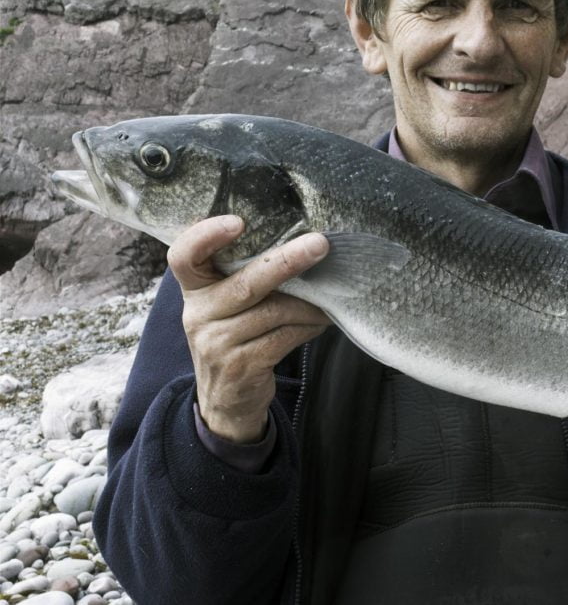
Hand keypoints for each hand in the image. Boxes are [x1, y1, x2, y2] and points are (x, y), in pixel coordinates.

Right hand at [167, 215, 331, 443]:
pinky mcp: (240, 366)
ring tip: (329, 298)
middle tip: (319, 245)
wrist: (226, 399)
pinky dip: (309, 326)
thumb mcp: (227, 305)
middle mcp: (198, 314)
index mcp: (194, 289)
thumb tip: (303, 242)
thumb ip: (245, 275)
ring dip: (310, 303)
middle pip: (246, 283)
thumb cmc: (235, 335)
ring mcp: (217, 343)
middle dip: (286, 261)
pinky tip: (321, 321)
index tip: (238, 222)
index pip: (183, 256)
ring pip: (275, 311)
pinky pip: (285, 337)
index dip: (205, 235)